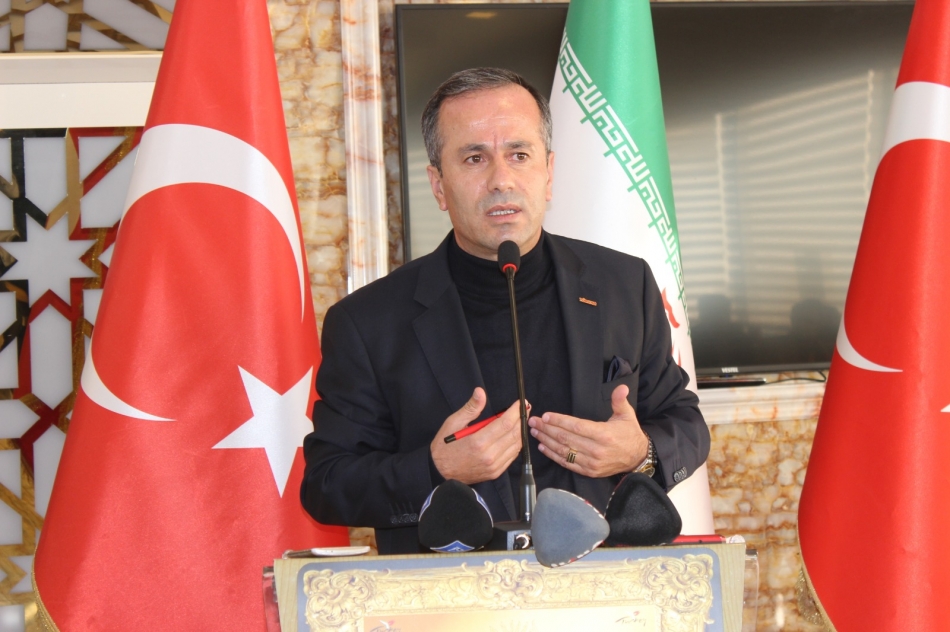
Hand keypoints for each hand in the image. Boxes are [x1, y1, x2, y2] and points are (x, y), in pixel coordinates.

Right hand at [430, 388, 523, 484]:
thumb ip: (470, 408)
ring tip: (520, 420)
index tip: (522, 402)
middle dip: (521, 419)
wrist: (440, 472)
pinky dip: (516, 444)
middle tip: (525, 408)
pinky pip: (512, 456)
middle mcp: (489, 455)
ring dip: (520, 431)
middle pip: (514, 434)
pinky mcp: (495, 472)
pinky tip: (513, 435)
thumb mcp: (453, 423)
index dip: (516, 411)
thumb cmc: (445, 447)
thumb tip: (480, 392)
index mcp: (478, 442)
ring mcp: (494, 466)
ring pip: (516, 445)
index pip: (505, 423)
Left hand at [528, 384, 648, 477]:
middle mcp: (596, 450)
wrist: (637, 457)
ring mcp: (592, 463)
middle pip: (566, 438)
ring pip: (564, 451)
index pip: (576, 427)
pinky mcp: (589, 471)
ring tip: (535, 432)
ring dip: (546, 441)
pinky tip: (543, 447)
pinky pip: (567, 463)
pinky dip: (553, 455)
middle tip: (534, 422)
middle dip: (547, 429)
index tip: (546, 416)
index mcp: (604, 435)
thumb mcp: (627, 415)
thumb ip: (620, 400)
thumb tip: (621, 387)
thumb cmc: (629, 434)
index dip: (559, 421)